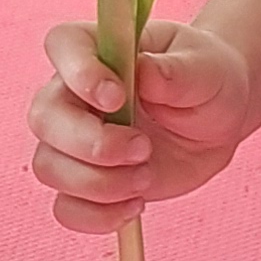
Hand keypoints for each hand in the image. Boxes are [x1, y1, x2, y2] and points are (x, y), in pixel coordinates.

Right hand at [29, 15, 260, 233]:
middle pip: (44, 117)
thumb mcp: (205, 69)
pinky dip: (97, 216)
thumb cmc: (207, 80)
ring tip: (146, 176)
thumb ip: (175, 71)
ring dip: (99, 183)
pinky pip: (65, 208)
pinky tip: (135, 204)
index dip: (77, 72)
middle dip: (91, 144)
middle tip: (143, 149)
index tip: (116, 97)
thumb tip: (145, 73)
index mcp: (100, 50)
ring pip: (49, 167)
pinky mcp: (87, 183)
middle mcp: (75, 94)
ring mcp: (75, 142)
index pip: (63, 45)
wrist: (217, 120)